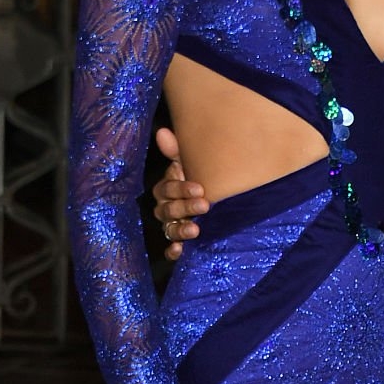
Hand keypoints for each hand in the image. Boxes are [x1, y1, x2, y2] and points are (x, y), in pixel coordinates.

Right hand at [152, 126, 205, 260]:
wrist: (222, 199)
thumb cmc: (204, 177)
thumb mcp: (193, 163)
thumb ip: (177, 151)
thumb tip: (161, 131)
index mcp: (169, 188)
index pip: (166, 188)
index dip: (180, 188)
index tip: (200, 188)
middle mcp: (167, 207)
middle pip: (167, 209)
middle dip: (184, 207)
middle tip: (205, 205)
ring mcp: (173, 225)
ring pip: (169, 229)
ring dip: (180, 230)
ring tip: (195, 230)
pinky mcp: (180, 242)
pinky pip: (171, 249)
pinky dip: (174, 251)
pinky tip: (181, 251)